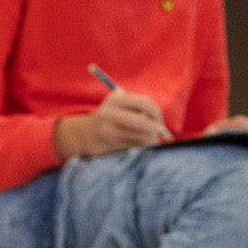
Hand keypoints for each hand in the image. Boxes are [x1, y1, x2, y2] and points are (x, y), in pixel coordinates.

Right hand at [55, 90, 169, 159]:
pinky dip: (142, 146)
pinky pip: (135, 147)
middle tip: (161, 132)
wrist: (86, 135)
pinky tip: (139, 144)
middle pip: (142, 122)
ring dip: (150, 139)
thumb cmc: (111, 118)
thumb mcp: (120, 106)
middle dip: (156, 129)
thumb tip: (160, 125)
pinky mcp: (109, 145)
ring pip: (140, 137)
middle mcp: (109, 114)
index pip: (144, 103)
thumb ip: (139, 109)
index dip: (156, 112)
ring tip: (150, 139)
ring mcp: (108, 131)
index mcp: (115, 100)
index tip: (159, 120)